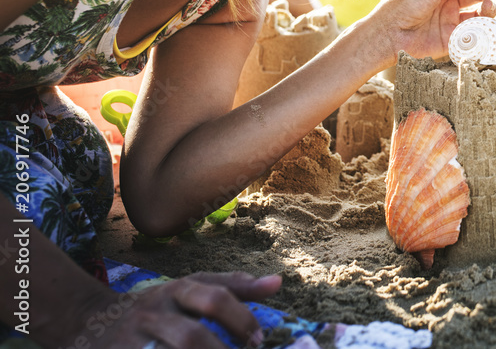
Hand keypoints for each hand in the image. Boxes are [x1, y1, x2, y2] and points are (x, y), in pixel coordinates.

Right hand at [56, 271, 281, 347]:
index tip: (259, 342)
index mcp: (177, 290)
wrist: (87, 322)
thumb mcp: (191, 289)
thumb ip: (234, 288)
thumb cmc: (158, 308)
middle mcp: (154, 313)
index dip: (242, 321)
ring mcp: (132, 341)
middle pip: (191, 338)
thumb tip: (278, 282)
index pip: (215, 299)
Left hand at [365, 0, 495, 61]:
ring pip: (482, 12)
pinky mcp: (455, 40)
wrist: (391, 33)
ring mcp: (454, 21)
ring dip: (489, 6)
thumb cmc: (406, 4)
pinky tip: (482, 21)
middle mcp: (451, 2)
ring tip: (486, 5)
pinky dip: (484, 27)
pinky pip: (476, 33)